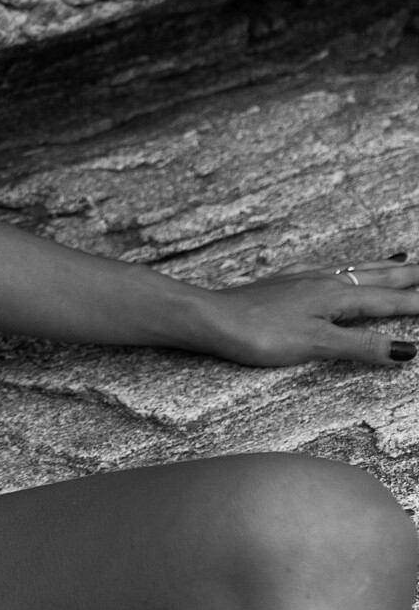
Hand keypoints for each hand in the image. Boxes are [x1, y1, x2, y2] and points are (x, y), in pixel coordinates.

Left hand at [196, 256, 418, 369]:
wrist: (211, 318)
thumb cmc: (261, 333)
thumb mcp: (317, 344)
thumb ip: (361, 344)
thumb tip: (406, 349)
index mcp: (335, 295)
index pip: (387, 299)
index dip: (416, 301)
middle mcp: (323, 281)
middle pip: (375, 276)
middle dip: (408, 274)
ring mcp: (303, 279)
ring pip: (353, 270)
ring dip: (381, 266)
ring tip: (402, 260)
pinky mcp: (286, 284)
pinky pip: (330, 271)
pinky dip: (349, 269)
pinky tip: (342, 270)